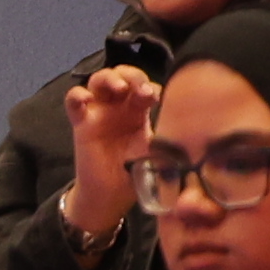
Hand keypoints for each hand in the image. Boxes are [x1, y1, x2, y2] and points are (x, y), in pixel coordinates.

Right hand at [60, 61, 159, 242]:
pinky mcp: (81, 122)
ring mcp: (100, 111)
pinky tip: (86, 99)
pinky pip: (73, 100)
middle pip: (124, 74)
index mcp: (140, 109)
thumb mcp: (158, 150)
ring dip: (110, 78)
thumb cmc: (137, 170)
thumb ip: (169, 135)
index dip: (152, 87)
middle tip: (141, 91)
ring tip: (120, 89)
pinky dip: (77, 95)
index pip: (145, 85)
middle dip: (134, 76)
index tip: (159, 99)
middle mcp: (120, 105)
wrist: (112, 195)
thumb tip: (195, 125)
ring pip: (100, 79)